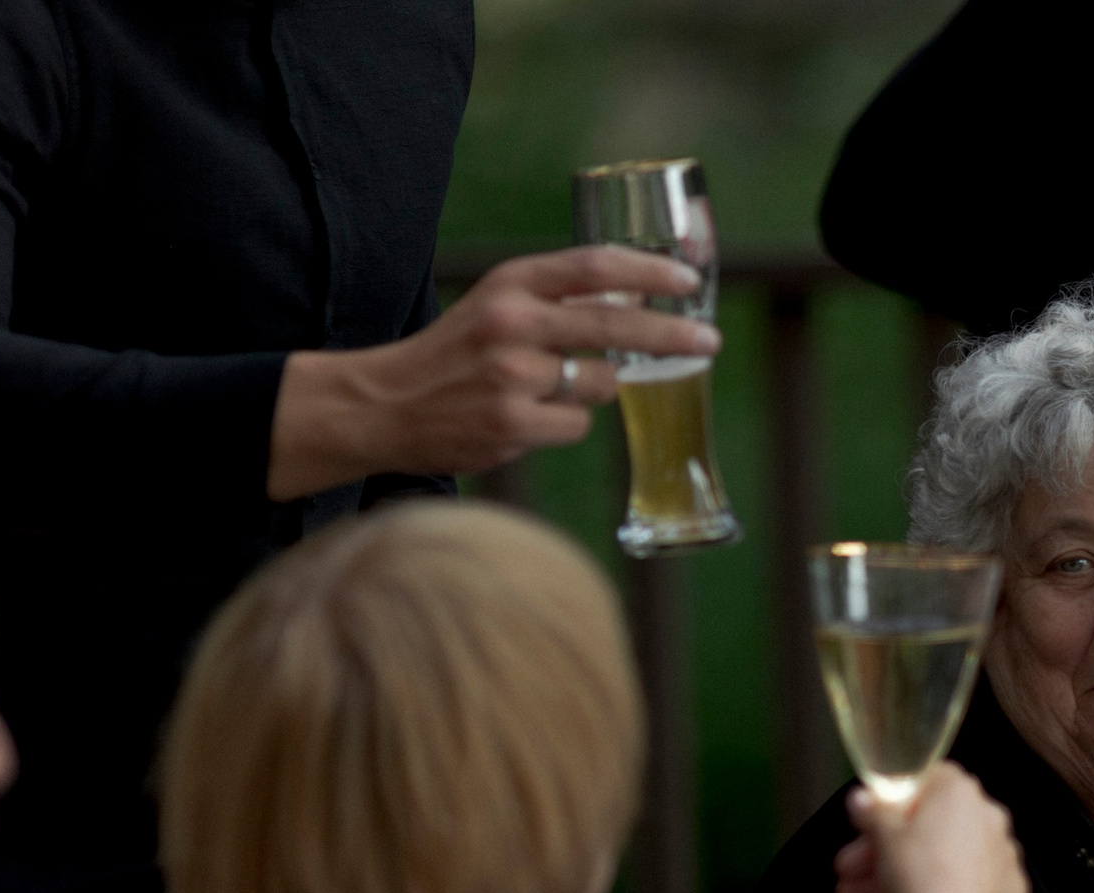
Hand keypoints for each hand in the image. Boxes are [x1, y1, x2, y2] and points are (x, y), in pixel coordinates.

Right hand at [267, 247, 722, 499]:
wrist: (385, 405)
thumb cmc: (456, 355)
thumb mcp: (499, 307)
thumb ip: (559, 300)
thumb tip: (639, 302)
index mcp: (510, 283)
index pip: (594, 266)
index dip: (649, 272)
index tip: (687, 280)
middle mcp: (512, 323)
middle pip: (615, 325)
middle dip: (671, 334)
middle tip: (709, 341)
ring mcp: (512, 376)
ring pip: (601, 383)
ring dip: (592, 390)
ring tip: (544, 391)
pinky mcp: (512, 423)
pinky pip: (577, 425)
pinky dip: (563, 425)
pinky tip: (525, 420)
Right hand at [833, 764, 1028, 892]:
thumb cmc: (924, 877)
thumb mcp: (883, 836)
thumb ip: (872, 812)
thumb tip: (863, 801)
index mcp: (958, 791)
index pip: (923, 782)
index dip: (892, 804)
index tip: (872, 823)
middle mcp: (987, 815)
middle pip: (930, 828)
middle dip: (887, 851)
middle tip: (858, 870)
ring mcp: (1002, 852)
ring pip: (946, 860)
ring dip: (908, 879)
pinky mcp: (1008, 886)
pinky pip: (969, 887)